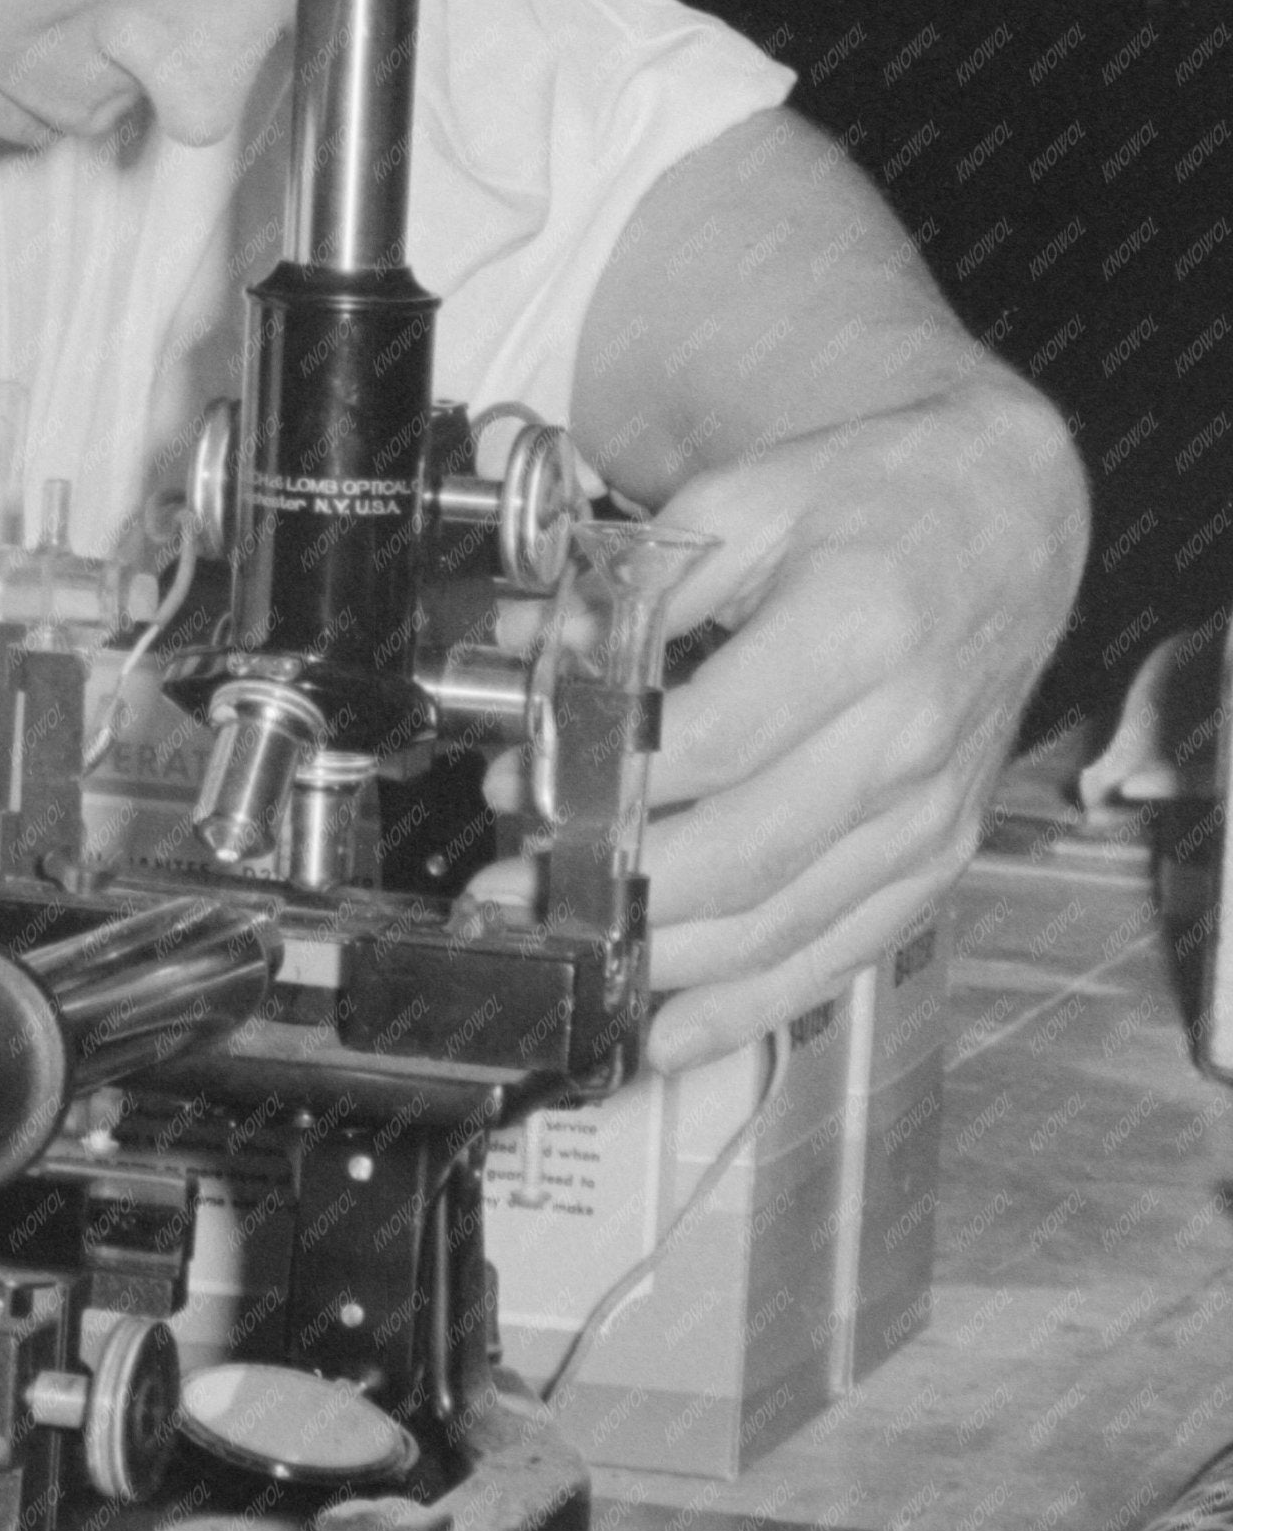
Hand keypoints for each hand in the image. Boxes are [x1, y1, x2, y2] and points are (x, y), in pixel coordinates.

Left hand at [487, 379, 1085, 1069]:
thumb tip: (532, 650)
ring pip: (782, 924)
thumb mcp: (753, 498)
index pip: (712, 742)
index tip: (525, 783)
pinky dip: (750, 1005)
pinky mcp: (937, 855)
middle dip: (613, 889)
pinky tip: (671, 1032)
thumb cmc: (880, 502)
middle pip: (742, 856)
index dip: (607, 779)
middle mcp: (907, 734)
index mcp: (862, 629)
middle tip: (519, 888)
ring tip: (568, 949)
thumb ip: (640, 584)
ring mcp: (928, 810)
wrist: (1010, 521)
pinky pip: (841, 953)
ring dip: (663, 959)